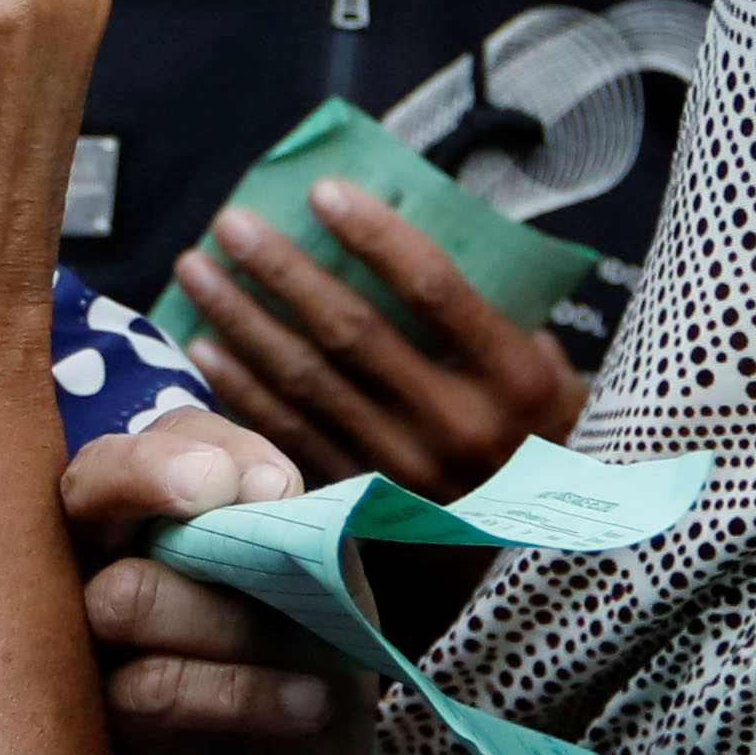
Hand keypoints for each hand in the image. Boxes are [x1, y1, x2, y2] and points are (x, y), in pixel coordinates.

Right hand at [63, 412, 363, 754]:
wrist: (321, 745)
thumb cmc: (311, 631)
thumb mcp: (322, 565)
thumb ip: (288, 517)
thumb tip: (256, 491)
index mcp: (159, 495)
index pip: (151, 437)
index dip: (191, 449)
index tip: (272, 486)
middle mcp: (103, 545)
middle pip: (89, 485)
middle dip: (157, 482)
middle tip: (230, 504)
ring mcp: (86, 625)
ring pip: (126, 593)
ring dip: (232, 622)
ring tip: (308, 653)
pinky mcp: (98, 707)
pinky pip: (151, 683)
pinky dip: (242, 691)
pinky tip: (304, 701)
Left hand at [168, 183, 585, 497]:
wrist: (543, 564)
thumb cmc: (550, 451)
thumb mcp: (559, 380)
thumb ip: (504, 319)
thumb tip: (433, 248)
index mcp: (514, 379)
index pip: (433, 288)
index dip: (373, 235)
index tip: (322, 190)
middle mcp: (456, 425)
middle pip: (350, 332)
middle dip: (282, 271)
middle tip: (231, 223)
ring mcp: (404, 470)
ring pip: (307, 383)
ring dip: (243, 322)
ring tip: (196, 271)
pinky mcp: (366, 505)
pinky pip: (290, 437)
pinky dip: (243, 391)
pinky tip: (205, 350)